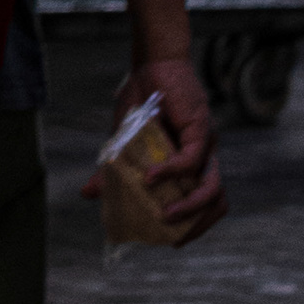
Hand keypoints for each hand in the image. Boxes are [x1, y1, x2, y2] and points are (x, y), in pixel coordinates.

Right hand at [96, 44, 225, 239]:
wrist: (151, 63)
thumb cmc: (141, 99)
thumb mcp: (123, 142)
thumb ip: (112, 170)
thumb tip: (87, 194)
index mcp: (191, 163)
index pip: (206, 202)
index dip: (196, 225)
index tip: (173, 240)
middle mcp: (204, 157)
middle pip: (217, 203)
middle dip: (198, 225)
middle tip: (172, 238)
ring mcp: (206, 145)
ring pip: (213, 188)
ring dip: (192, 207)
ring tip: (165, 216)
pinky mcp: (201, 129)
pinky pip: (192, 160)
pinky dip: (172, 173)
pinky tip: (150, 177)